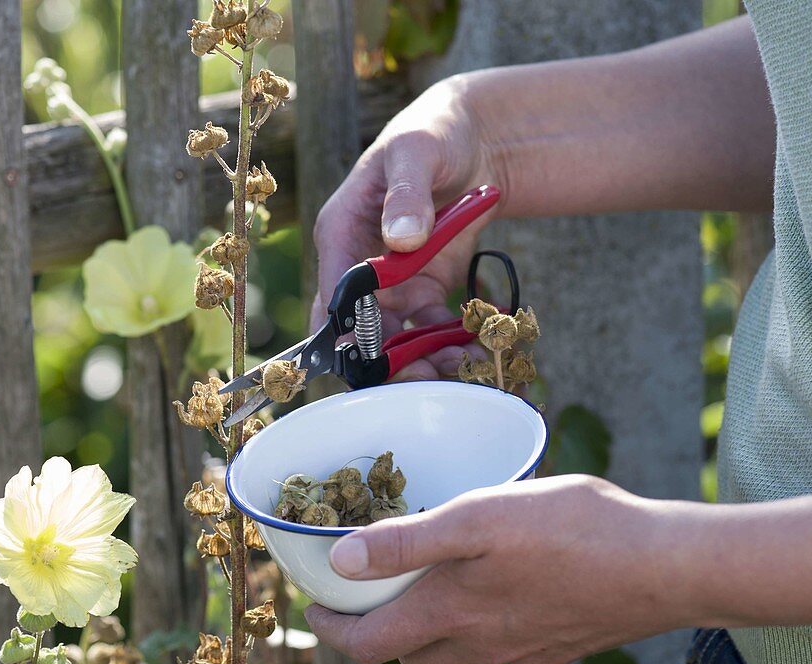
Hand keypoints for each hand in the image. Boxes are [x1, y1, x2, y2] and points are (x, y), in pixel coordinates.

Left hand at [305, 475, 690, 663]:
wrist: (665, 567)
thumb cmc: (573, 530)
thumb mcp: (479, 516)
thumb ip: (407, 543)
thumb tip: (342, 563)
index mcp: (452, 611)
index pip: (369, 643)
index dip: (333, 630)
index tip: (317, 608)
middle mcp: (482, 644)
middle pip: (411, 657)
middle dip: (383, 632)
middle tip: (377, 593)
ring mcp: (525, 651)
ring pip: (460, 654)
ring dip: (436, 631)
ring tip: (439, 586)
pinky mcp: (562, 646)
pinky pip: (509, 648)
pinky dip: (489, 628)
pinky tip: (509, 589)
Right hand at [310, 76, 502, 378]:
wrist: (472, 137)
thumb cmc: (432, 134)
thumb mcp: (416, 154)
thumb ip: (407, 194)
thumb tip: (400, 238)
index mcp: (341, 231)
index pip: (333, 292)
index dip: (347, 330)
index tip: (373, 359)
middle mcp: (359, 263)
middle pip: (360, 328)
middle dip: (389, 360)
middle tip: (425, 381)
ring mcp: (392, 280)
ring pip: (396, 337)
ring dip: (424, 360)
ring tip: (462, 371)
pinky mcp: (425, 287)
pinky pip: (432, 327)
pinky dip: (451, 345)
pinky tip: (478, 354)